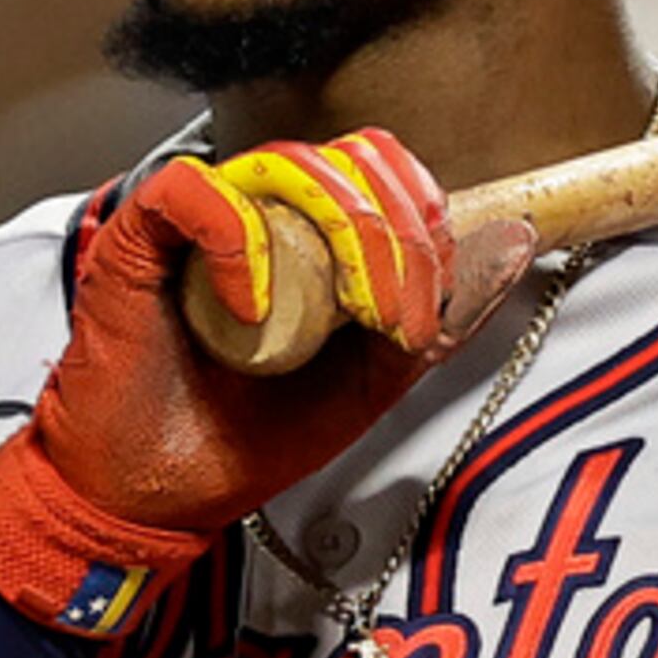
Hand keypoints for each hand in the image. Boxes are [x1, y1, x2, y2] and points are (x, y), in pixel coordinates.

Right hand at [0, 130, 461, 634]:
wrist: (154, 497)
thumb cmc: (243, 439)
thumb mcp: (372, 381)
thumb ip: (439, 314)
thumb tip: (516, 239)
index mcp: (313, 235)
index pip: (382, 168)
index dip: (422, 213)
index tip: (426, 298)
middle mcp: (260, 213)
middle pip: (348, 160)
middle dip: (397, 234)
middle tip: (392, 316)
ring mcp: (201, 219)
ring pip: (289, 166)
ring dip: (345, 235)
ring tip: (348, 312)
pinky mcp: (141, 234)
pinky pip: (198, 191)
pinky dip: (238, 242)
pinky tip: (251, 308)